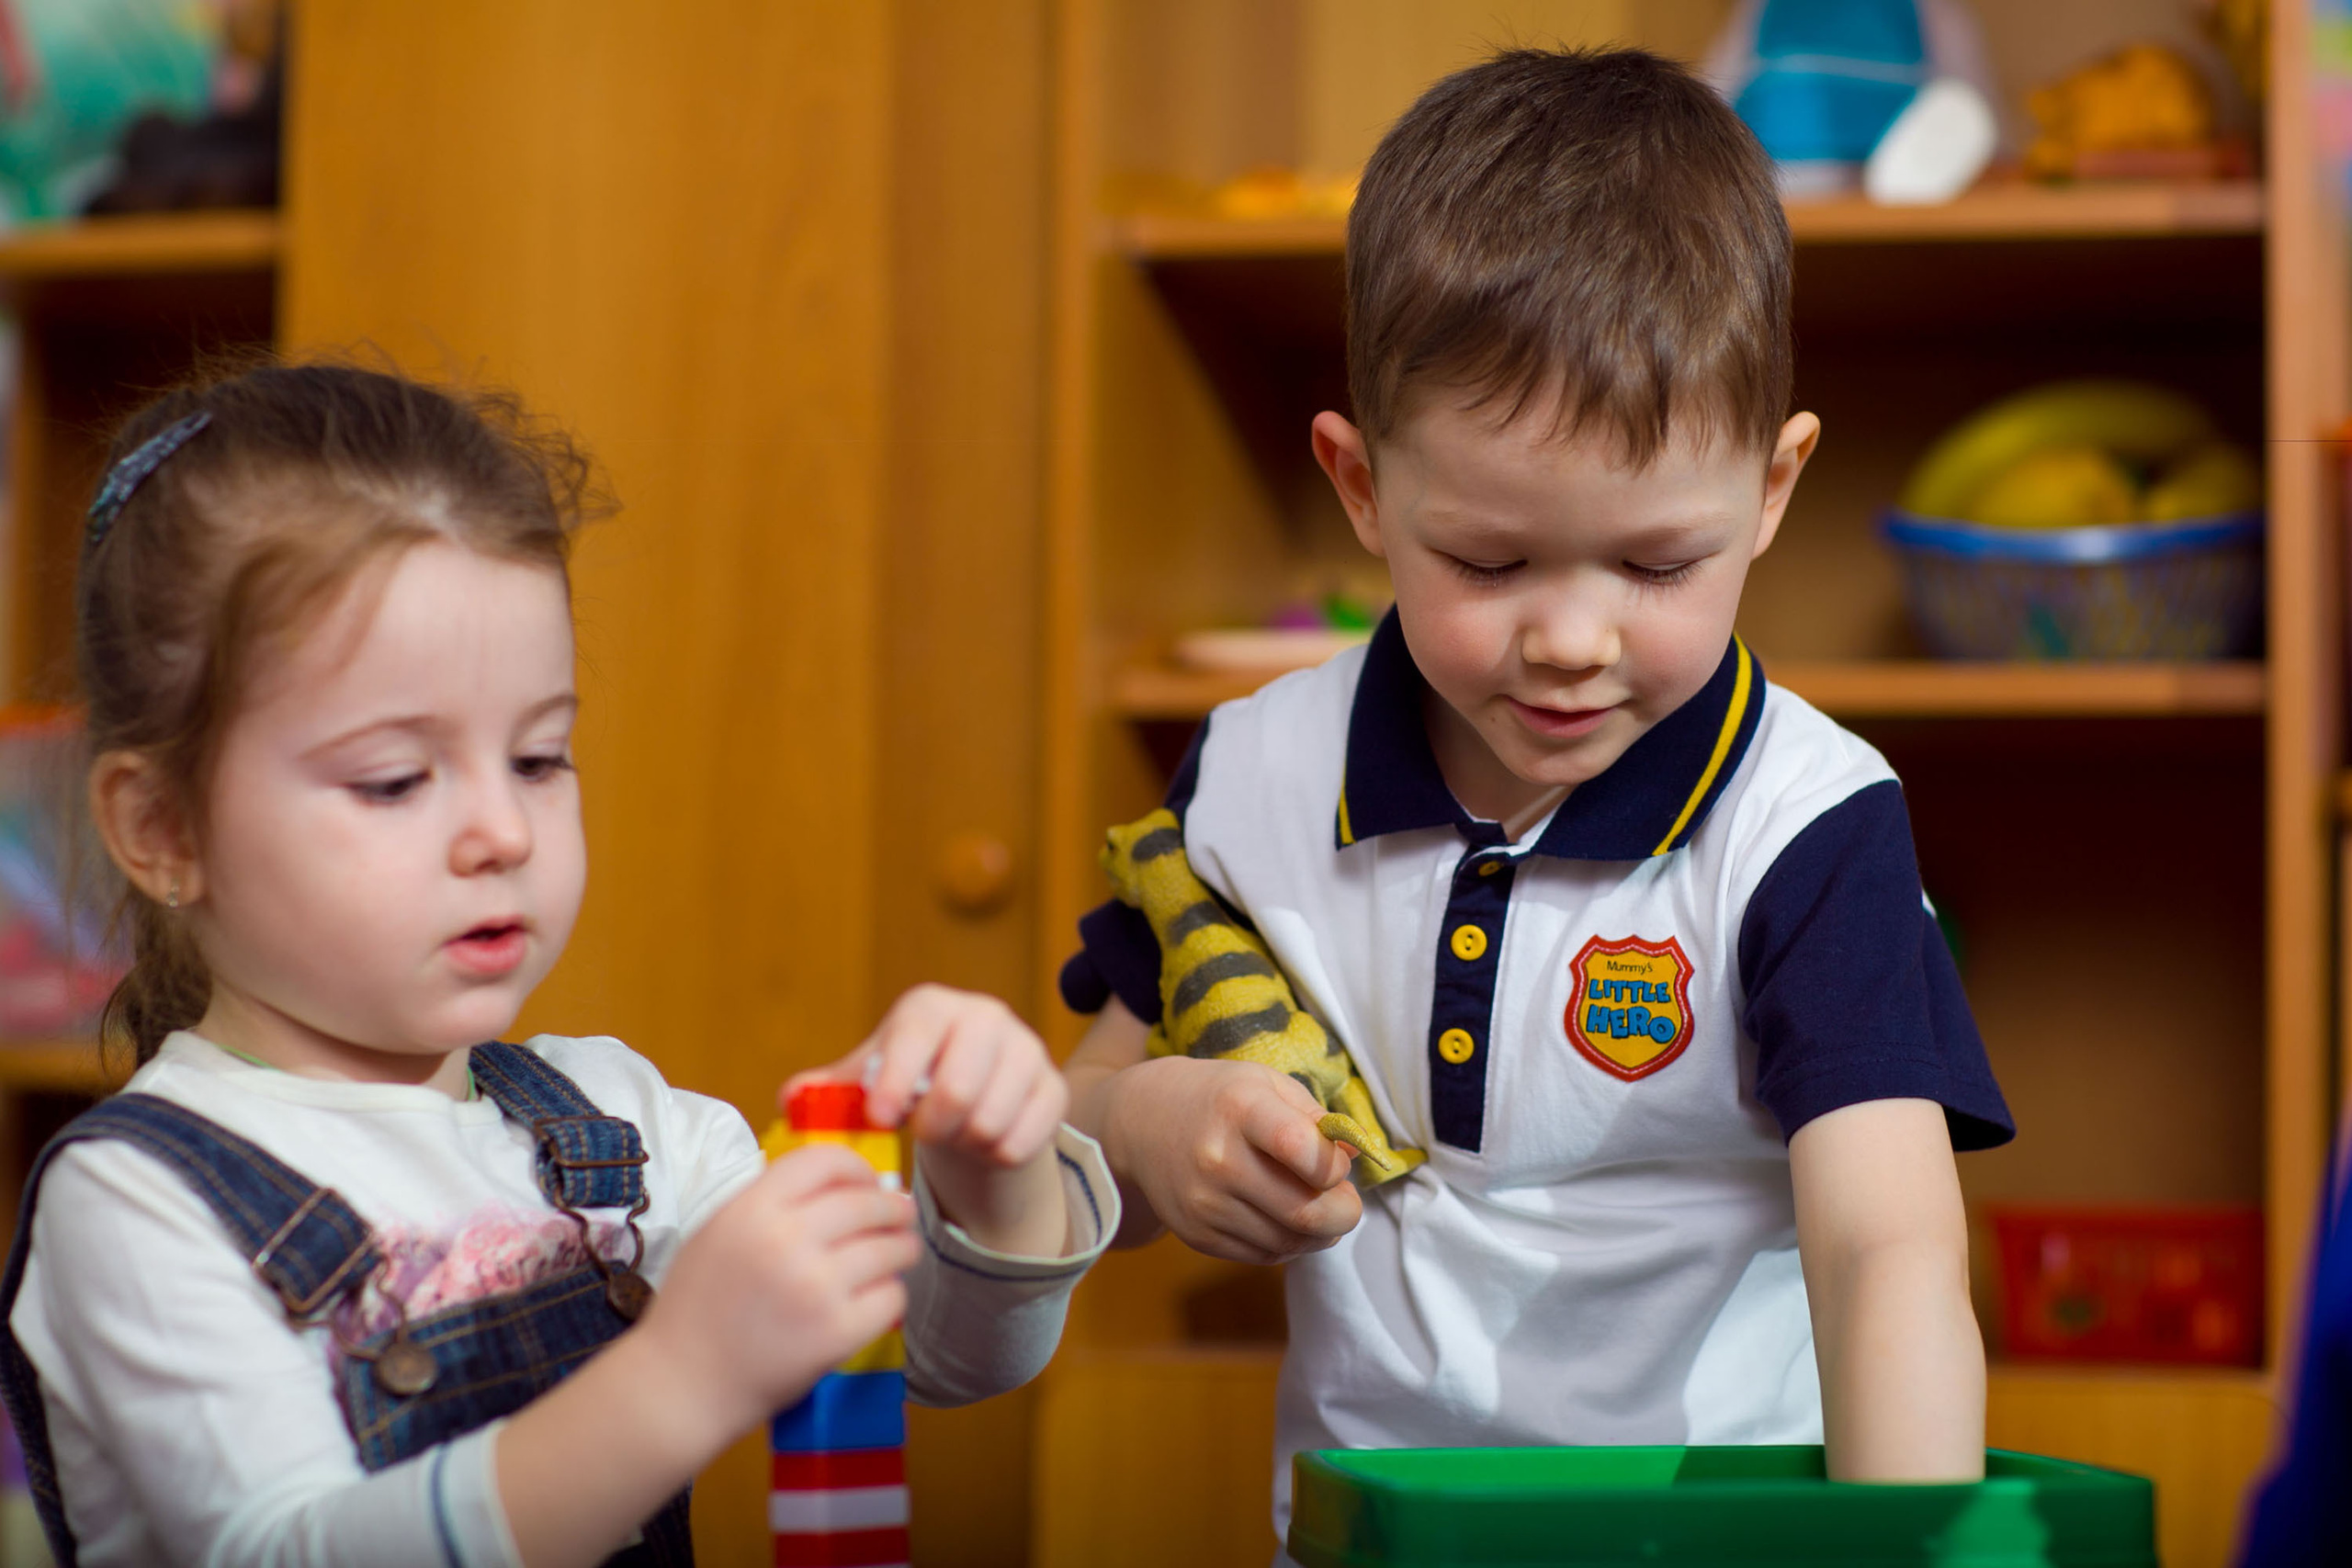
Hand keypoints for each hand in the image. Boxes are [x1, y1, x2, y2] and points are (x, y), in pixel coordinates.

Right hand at [633, 1142, 917, 1436]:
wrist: (681, 1384)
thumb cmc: (696, 1308)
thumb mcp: (717, 1232)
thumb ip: (770, 1202)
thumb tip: (837, 1184)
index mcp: (753, 1210)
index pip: (825, 1160)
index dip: (856, 1168)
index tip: (867, 1183)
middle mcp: (787, 1241)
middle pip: (867, 1203)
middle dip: (893, 1208)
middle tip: (902, 1216)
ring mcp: (815, 1288)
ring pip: (889, 1248)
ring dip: (903, 1247)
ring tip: (902, 1251)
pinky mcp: (837, 1333)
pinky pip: (891, 1297)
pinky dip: (892, 1294)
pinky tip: (880, 1295)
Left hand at [792, 983, 1071, 1256]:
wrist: (976, 1097)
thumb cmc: (912, 1085)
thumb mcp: (871, 1083)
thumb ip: (831, 1091)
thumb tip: (789, 1099)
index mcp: (933, 1007)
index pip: (915, 1036)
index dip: (896, 1080)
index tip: (883, 1119)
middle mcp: (986, 1016)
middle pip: (958, 1088)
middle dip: (933, 1126)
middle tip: (924, 1134)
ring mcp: (1027, 1049)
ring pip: (991, 1120)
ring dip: (965, 1142)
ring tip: (954, 1134)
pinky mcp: (1054, 1087)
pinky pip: (1023, 1140)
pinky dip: (996, 1155)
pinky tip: (985, 1142)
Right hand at [1100, 1054, 1359, 1264]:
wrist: (1143, 1123)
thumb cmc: (1219, 1098)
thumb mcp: (1266, 1084)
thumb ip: (1315, 1119)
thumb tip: (1355, 1158)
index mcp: (1240, 1109)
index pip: (1302, 1150)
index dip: (1336, 1166)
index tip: (1338, 1164)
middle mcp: (1218, 1160)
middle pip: (1305, 1212)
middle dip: (1345, 1214)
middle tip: (1348, 1203)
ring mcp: (1205, 1204)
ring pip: (1289, 1242)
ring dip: (1320, 1234)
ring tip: (1320, 1211)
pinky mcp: (1197, 1235)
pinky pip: (1263, 1254)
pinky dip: (1288, 1244)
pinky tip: (1287, 1220)